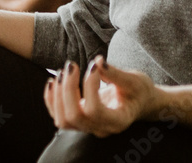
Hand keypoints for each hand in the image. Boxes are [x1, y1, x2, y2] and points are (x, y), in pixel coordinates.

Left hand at [45, 56, 161, 137]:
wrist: (140, 101)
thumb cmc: (139, 91)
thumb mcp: (134, 80)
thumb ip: (115, 73)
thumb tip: (98, 62)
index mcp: (118, 120)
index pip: (95, 110)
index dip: (89, 86)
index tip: (94, 65)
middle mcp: (102, 128)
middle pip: (74, 117)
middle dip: (68, 89)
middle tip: (71, 65)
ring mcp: (89, 127)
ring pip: (63, 120)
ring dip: (57, 95)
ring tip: (62, 72)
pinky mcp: (80, 121)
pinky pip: (58, 116)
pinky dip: (51, 100)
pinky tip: (53, 81)